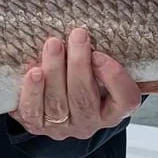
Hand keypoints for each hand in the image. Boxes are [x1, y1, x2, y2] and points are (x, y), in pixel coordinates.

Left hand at [11, 28, 141, 140]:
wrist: (54, 93)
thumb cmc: (80, 74)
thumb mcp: (99, 67)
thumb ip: (103, 55)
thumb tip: (100, 30)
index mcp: (112, 109)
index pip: (125, 101)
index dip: (114, 78)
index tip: (100, 54)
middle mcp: (89, 122)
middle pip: (84, 98)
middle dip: (79, 65)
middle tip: (77, 36)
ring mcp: (62, 126)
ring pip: (58, 104)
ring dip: (55, 71)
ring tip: (53, 44)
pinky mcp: (37, 125)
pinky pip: (32, 111)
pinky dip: (33, 91)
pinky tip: (33, 72)